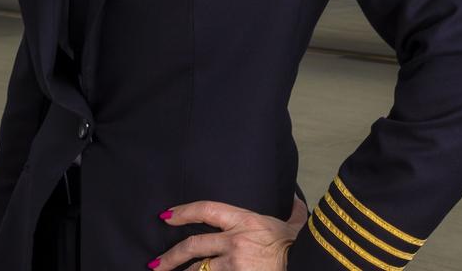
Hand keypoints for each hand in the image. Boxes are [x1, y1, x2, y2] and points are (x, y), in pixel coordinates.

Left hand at [151, 192, 307, 269]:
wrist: (305, 266)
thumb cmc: (297, 247)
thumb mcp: (293, 225)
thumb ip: (291, 211)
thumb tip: (294, 197)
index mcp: (245, 220)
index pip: (207, 210)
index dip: (184, 211)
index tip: (166, 216)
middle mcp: (235, 241)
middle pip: (194, 245)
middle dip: (171, 256)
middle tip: (156, 263)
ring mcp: (234, 264)